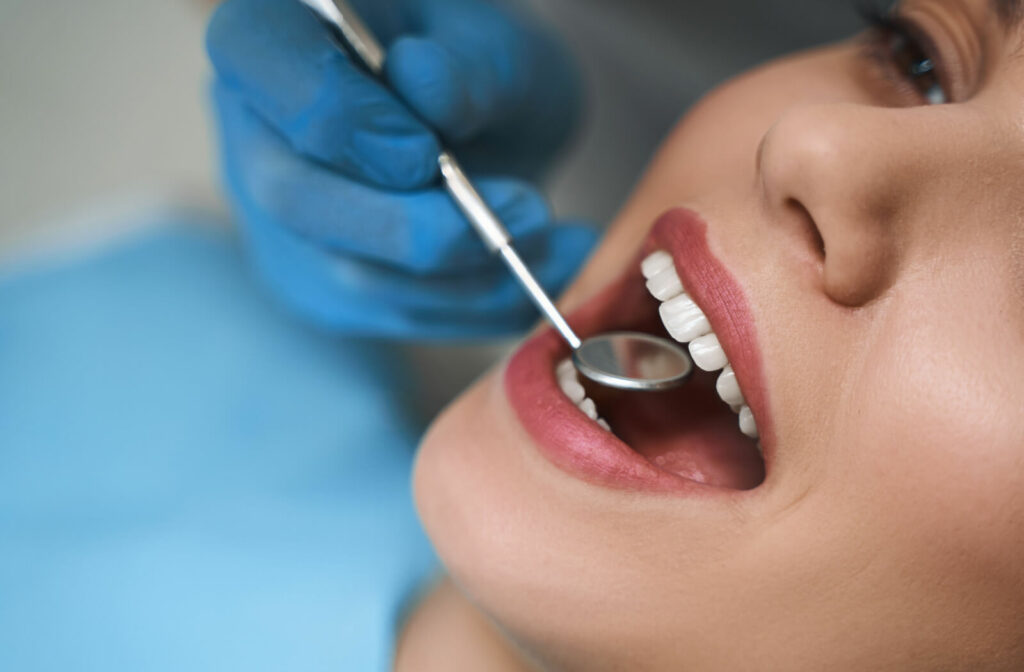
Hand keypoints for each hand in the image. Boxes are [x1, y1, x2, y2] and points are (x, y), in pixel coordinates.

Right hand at [206, 0, 594, 337]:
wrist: (487, 127)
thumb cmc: (478, 68)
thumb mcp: (494, 44)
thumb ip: (465, 65)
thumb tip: (422, 86)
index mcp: (274, 37)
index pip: (259, 60)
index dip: (339, 114)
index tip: (427, 149)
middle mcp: (257, 134)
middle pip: (293, 196)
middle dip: (416, 225)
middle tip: (528, 211)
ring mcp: (280, 223)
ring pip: (349, 276)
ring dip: (469, 273)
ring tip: (559, 239)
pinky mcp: (326, 287)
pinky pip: (396, 316)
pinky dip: (485, 305)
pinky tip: (551, 269)